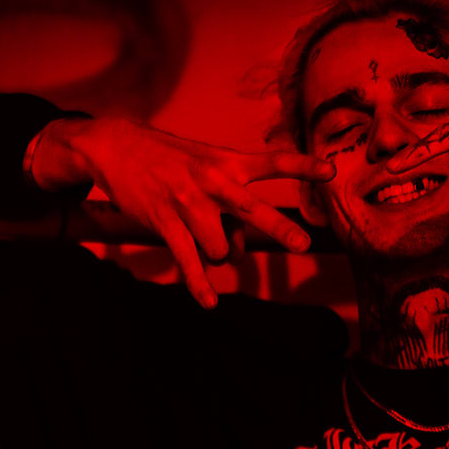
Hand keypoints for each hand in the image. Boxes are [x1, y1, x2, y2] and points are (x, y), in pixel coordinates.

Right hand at [32, 117, 333, 306]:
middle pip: (253, 210)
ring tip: (205, 240)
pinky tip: (210, 303)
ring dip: (219, 255)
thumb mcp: (207, 163)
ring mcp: (189, 203)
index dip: (303, 166)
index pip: (273, 163)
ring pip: (220, 249)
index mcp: (228, 163)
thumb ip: (229, 204)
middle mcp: (213, 182)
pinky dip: (199, 284)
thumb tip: (237, 252)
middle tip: (303, 246)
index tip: (331, 172)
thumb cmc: (172, 159)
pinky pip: (188, 260)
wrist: (117, 145)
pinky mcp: (165, 221)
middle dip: (279, 229)